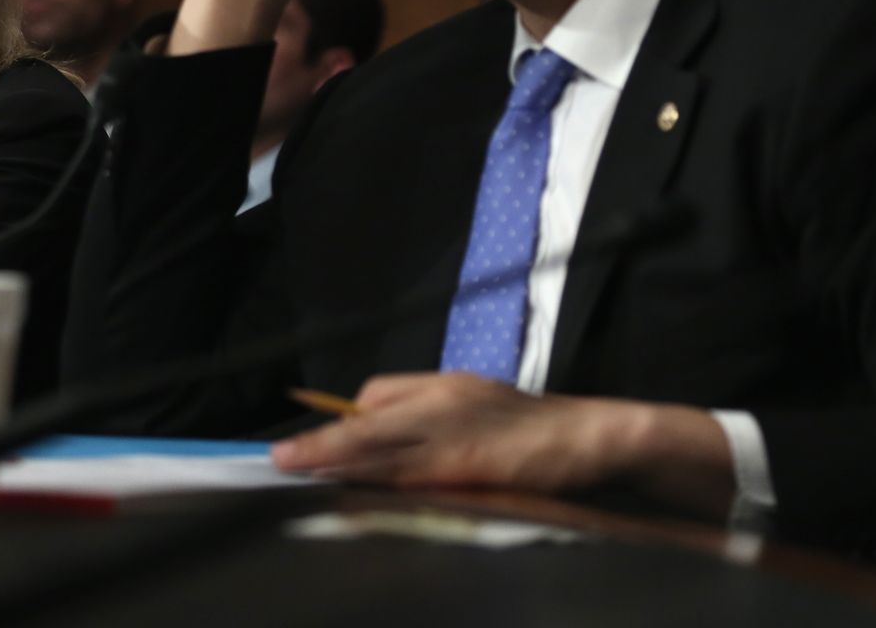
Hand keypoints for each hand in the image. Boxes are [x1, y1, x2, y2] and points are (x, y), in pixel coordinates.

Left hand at [270, 374, 737, 517]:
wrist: (597, 437)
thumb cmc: (537, 433)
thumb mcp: (482, 411)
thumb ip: (439, 422)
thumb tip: (390, 440)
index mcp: (447, 387)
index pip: (379, 394)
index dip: (342, 423)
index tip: (304, 446)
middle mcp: (446, 399)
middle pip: (370, 419)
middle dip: (323, 442)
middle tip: (279, 458)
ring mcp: (458, 429)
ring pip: (385, 443)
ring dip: (336, 458)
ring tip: (295, 468)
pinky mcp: (473, 461)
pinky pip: (416, 470)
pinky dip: (381, 478)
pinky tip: (357, 489)